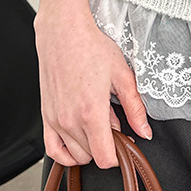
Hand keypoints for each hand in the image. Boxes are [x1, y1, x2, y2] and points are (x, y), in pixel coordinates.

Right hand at [34, 8, 151, 169]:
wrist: (63, 32)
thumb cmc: (91, 48)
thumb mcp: (122, 76)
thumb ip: (135, 108)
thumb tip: (145, 131)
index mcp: (91, 112)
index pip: (105, 159)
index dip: (119, 156)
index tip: (124, 142)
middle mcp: (70, 120)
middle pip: (92, 157)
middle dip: (106, 145)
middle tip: (113, 121)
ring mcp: (55, 120)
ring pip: (75, 156)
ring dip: (88, 147)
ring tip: (96, 122)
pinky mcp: (46, 116)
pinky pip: (53, 150)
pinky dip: (66, 154)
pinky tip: (77, 142)